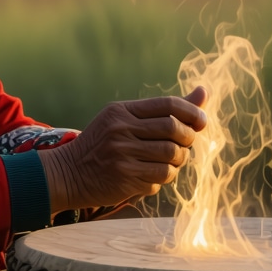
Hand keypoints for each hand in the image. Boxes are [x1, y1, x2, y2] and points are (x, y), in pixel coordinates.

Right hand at [39, 87, 207, 213]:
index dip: (192, 112)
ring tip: (168, 161)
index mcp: (121, 112)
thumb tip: (204, 92)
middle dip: (188, 138)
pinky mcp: (125, 179)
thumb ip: (164, 109)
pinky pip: (161, 177)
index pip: (168, 105)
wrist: (68, 173)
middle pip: (173, 130)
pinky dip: (163, 178)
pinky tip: (151, 175)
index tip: (201, 121)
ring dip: (178, 161)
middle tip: (184, 144)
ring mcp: (122, 155)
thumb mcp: (125, 119)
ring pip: (172, 156)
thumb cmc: (103, 144)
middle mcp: (120, 130)